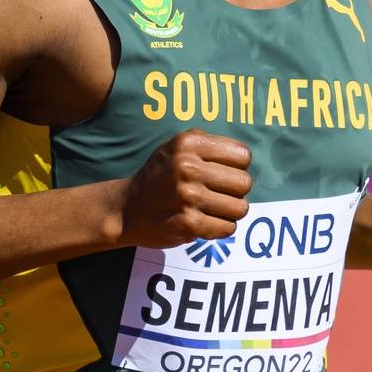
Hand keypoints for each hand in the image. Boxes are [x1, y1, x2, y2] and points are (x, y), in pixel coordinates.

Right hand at [118, 129, 252, 246]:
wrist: (127, 209)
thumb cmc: (161, 176)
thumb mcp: (177, 147)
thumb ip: (210, 144)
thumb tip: (244, 157)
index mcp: (188, 143)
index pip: (243, 155)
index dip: (238, 167)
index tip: (223, 173)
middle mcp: (187, 167)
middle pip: (244, 183)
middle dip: (236, 191)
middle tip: (219, 193)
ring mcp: (188, 196)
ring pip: (241, 208)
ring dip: (230, 212)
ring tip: (213, 208)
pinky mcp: (188, 223)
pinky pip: (228, 228)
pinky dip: (220, 227)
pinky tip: (206, 221)